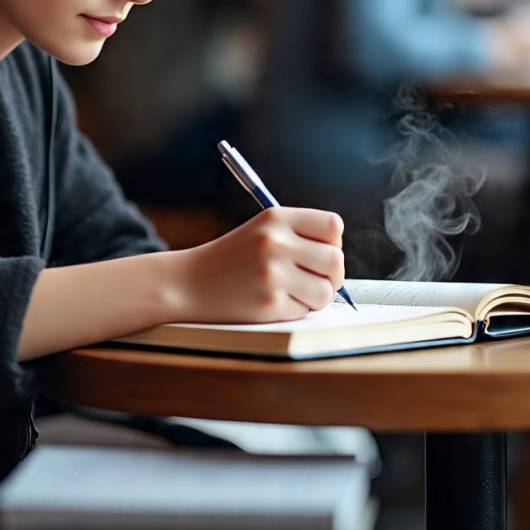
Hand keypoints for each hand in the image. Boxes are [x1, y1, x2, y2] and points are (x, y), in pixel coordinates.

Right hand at [172, 208, 344, 323]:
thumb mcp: (263, 229)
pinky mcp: (269, 303)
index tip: (323, 253)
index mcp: (276, 218)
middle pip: (336, 261)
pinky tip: (274, 302)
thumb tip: (340, 256)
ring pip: (326, 291)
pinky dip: (296, 310)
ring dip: (317, 297)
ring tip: (295, 292)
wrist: (189, 283)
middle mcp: (275, 242)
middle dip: (333, 276)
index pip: (333, 226)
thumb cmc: (233, 258)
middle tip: (318, 280)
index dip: (334, 243)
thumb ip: (300, 235)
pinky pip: (305, 310)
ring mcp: (272, 274)